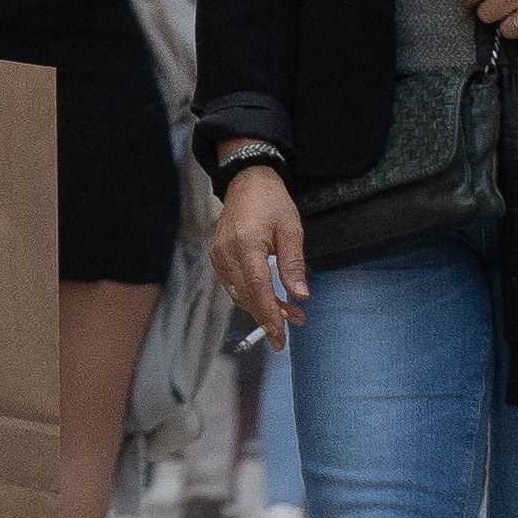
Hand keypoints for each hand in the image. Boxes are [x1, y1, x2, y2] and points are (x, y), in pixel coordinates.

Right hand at [209, 160, 310, 335]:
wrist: (246, 180)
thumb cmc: (271, 201)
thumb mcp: (291, 230)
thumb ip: (293, 264)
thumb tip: (300, 296)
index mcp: (246, 245)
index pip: (258, 289)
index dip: (270, 315)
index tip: (280, 336)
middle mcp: (226, 254)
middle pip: (247, 296)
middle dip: (269, 316)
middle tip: (292, 328)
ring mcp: (219, 256)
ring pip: (239, 294)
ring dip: (262, 307)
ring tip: (289, 313)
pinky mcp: (218, 257)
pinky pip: (233, 285)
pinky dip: (251, 296)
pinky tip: (269, 299)